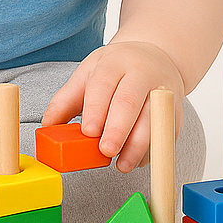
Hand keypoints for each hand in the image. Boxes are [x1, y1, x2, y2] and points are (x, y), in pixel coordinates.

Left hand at [41, 40, 184, 172]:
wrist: (154, 57)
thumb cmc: (114, 70)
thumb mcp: (87, 75)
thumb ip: (66, 100)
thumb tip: (47, 127)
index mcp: (113, 63)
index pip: (104, 84)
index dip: (97, 109)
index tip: (88, 132)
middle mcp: (140, 74)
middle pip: (130, 101)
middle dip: (118, 129)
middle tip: (106, 151)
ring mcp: (162, 91)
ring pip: (153, 120)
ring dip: (139, 146)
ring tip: (122, 165)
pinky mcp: (176, 111)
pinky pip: (167, 133)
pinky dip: (153, 151)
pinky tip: (138, 160)